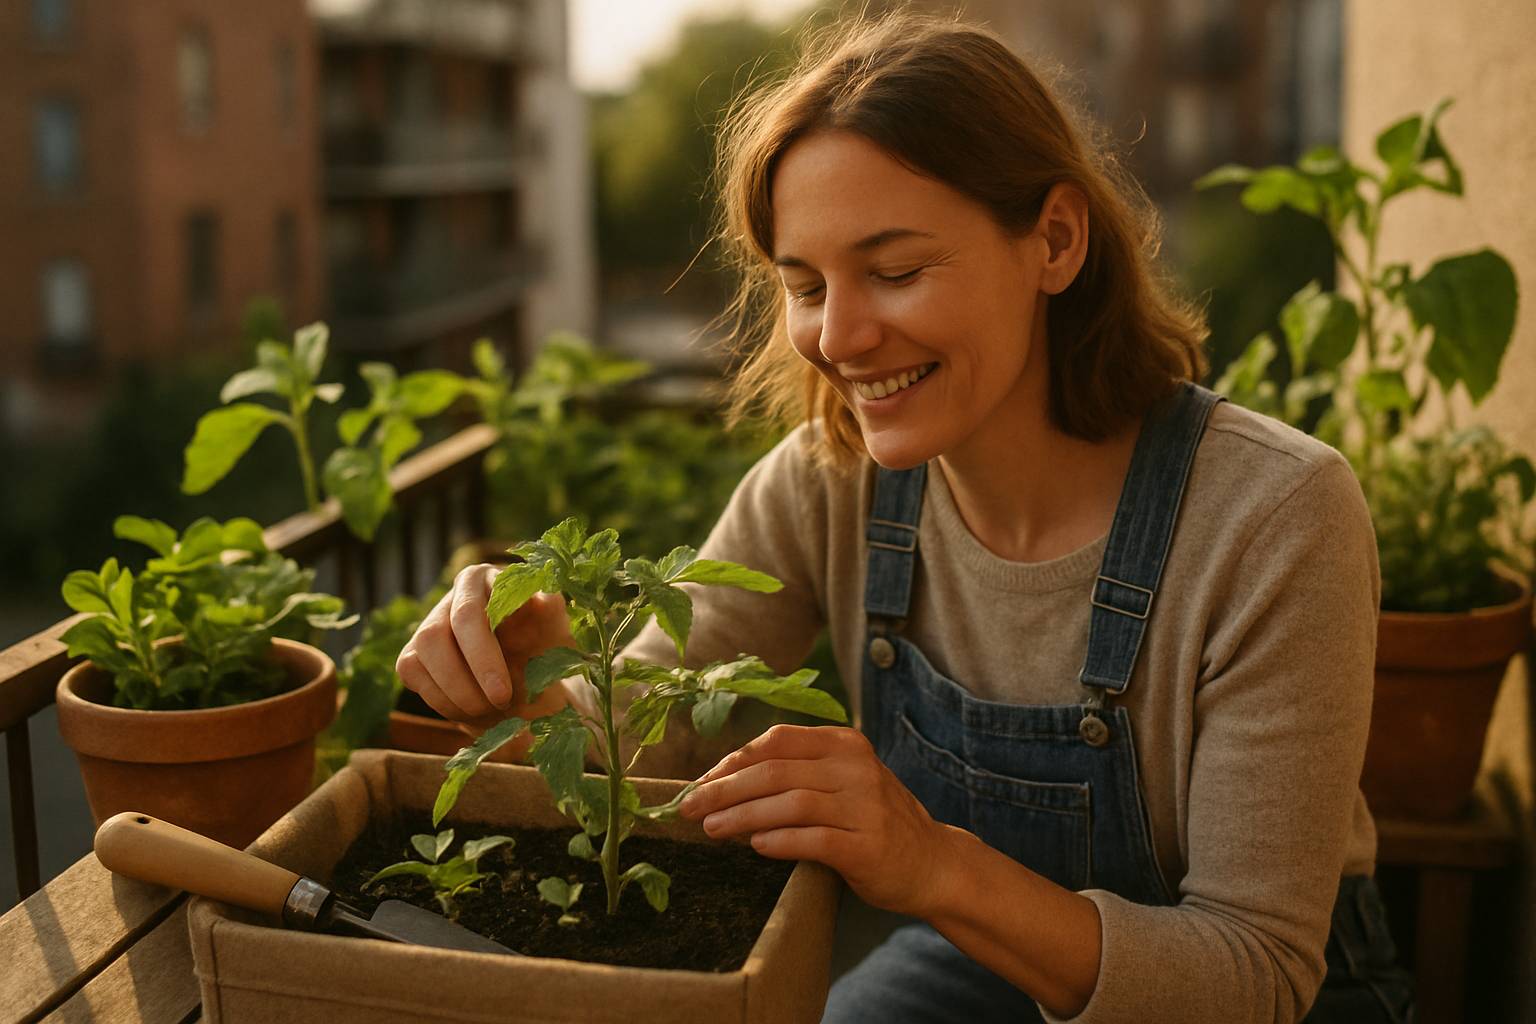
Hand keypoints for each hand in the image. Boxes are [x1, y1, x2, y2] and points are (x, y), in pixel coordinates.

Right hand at [396, 564, 572, 727]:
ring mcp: (427, 626)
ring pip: (417, 660)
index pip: (468, 615)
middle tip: (497, 706)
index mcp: (484, 580)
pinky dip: (443, 702)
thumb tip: (545, 598)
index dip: (481, 657)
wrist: (534, 681)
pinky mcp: (413, 656)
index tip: (502, 693)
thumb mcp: (554, 632)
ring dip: (454, 695)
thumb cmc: (544, 650)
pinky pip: (412, 678)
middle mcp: (451, 598)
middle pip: (434, 638)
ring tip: (490, 711)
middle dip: (463, 682)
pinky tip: (473, 711)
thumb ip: (551, 613)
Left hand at [677, 724, 951, 916]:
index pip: (776, 741)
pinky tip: (755, 846)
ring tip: (711, 830)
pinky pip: (814, 840)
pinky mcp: (869, 846)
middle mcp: (857, 768)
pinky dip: (779, 841)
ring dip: (742, 816)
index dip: (731, 761)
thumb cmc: (871, 821)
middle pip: (775, 771)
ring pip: (789, 803)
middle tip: (689, 809)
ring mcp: (865, 807)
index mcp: (844, 743)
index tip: (699, 784)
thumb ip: (797, 772)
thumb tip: (722, 780)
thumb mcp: (841, 781)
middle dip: (724, 790)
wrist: (932, 863)